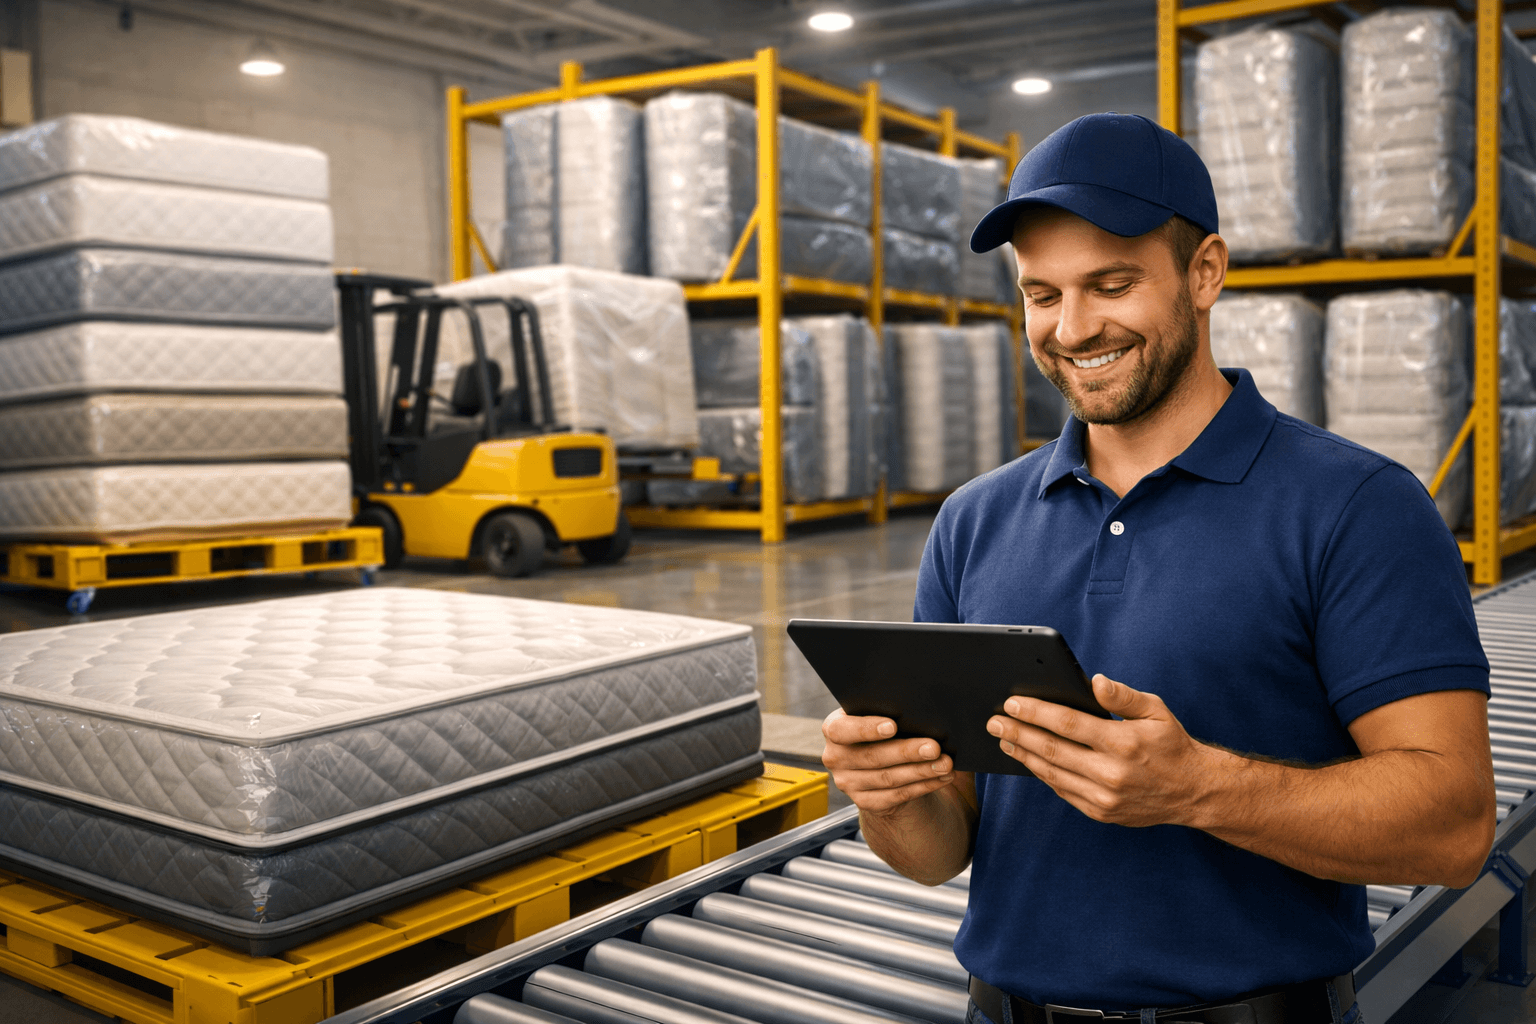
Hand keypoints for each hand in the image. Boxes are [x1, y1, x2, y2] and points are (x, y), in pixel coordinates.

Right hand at [821, 708, 957, 814]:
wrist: (880, 761)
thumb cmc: (884, 728)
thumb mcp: (878, 715)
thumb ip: (889, 712)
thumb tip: (918, 713)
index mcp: (834, 728)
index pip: (841, 730)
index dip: (866, 729)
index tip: (893, 726)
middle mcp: (835, 757)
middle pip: (872, 756)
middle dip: (907, 752)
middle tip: (934, 747)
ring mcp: (847, 783)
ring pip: (888, 778)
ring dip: (921, 771)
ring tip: (945, 764)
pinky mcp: (864, 802)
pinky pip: (897, 796)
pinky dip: (923, 786)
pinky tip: (941, 778)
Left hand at [988, 673, 1217, 827]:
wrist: (1193, 792)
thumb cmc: (1171, 744)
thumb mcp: (1156, 711)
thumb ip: (1124, 696)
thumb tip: (1095, 682)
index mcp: (1124, 743)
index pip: (1069, 724)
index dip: (1036, 713)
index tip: (1012, 703)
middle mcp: (1112, 773)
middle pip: (1052, 750)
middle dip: (1018, 733)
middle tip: (994, 721)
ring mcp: (1104, 797)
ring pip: (1052, 773)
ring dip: (1023, 755)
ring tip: (1004, 739)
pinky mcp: (1100, 812)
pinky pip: (1062, 790)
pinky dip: (1042, 774)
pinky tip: (1028, 759)